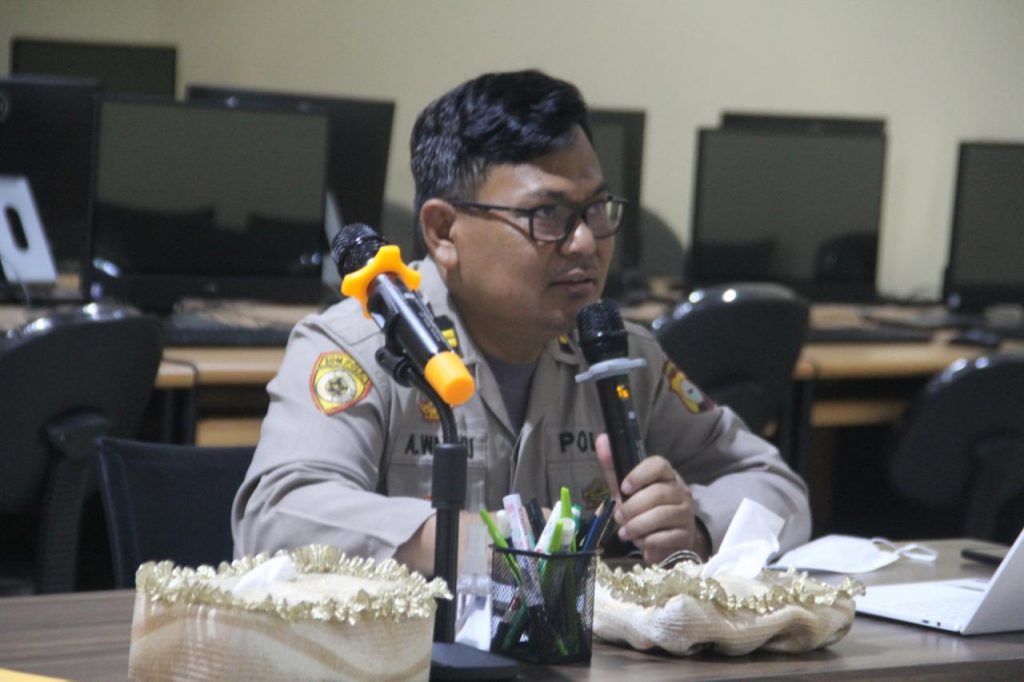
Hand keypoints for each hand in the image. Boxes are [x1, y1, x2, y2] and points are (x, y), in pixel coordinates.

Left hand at [595, 433, 709, 564]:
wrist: (665, 540)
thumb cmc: (644, 510)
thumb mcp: (627, 490)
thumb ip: (614, 468)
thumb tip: (602, 439)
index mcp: (666, 476)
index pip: (659, 464)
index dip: (640, 474)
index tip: (624, 487)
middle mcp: (680, 491)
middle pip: (658, 493)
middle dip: (633, 507)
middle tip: (619, 517)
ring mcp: (686, 513)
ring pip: (662, 515)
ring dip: (637, 525)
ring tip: (625, 532)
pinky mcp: (686, 535)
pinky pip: (667, 537)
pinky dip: (649, 540)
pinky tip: (641, 542)